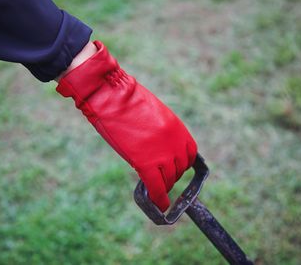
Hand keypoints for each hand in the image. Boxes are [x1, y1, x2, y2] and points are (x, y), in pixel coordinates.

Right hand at [56, 41, 196, 211]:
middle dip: (171, 175)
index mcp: (178, 128)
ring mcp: (162, 153)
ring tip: (156, 188)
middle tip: (160, 177)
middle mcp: (175, 142)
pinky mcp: (146, 162)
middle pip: (179, 168)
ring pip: (169, 179)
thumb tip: (157, 147)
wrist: (111, 95)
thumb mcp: (152, 113)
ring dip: (163, 185)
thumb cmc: (125, 99)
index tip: (174, 168)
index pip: (189, 153)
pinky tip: (160, 205)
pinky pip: (157, 187)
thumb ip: (160, 131)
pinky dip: (159, 198)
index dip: (181, 164)